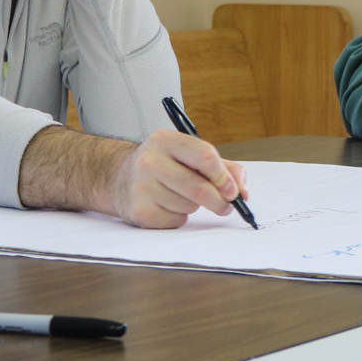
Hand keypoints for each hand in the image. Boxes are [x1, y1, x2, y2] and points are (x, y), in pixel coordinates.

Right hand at [110, 129, 249, 228]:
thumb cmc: (163, 165)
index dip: (224, 177)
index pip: (204, 156)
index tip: (233, 190)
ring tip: (181, 196)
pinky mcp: (139, 211)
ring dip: (195, 207)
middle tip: (227, 206)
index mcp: (165, 140)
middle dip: (219, 201)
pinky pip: (176, 221)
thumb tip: (243, 190)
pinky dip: (180, 217)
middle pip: (199, 187)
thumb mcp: (189, 155)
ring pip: (189, 206)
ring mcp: (141, 186)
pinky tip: (167, 206)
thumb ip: (223, 168)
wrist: (119, 177)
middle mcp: (150, 160)